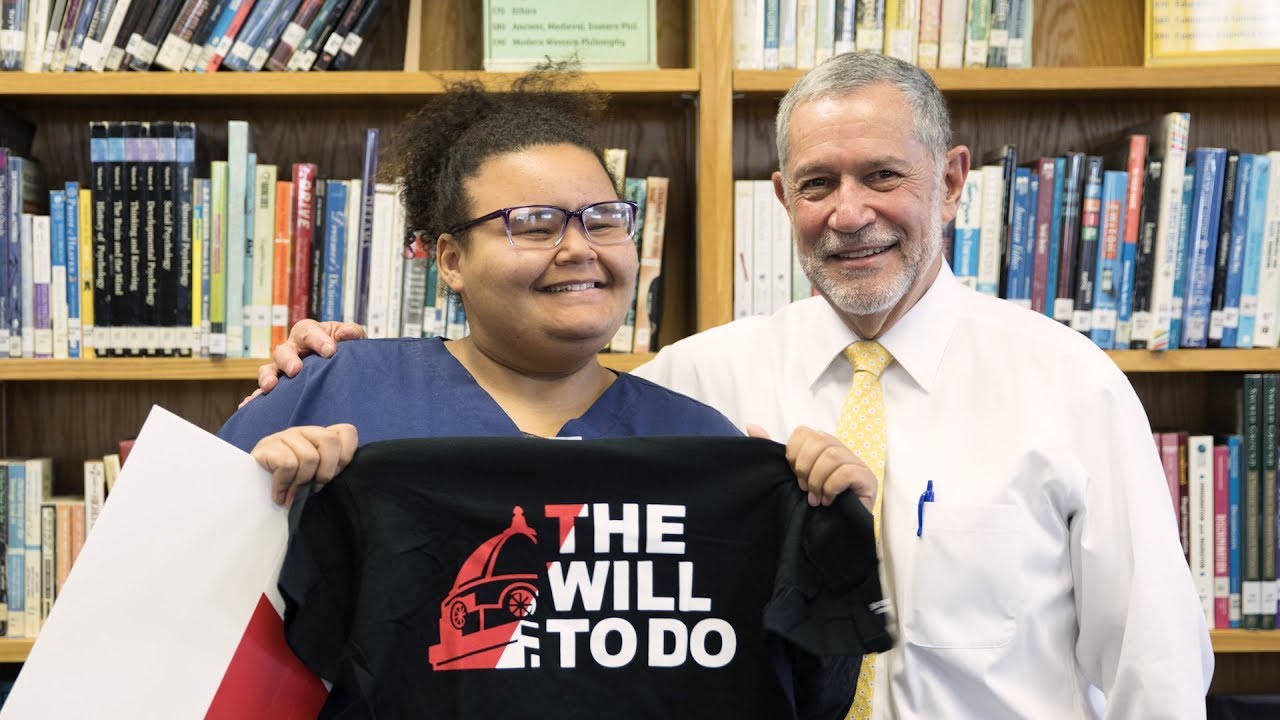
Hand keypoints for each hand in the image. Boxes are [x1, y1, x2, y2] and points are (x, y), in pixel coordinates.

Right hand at [240, 320, 366, 407]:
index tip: (330, 351)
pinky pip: (262, 391)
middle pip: (283, 351)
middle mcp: (291, 349)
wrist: (337, 364)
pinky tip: (248, 405)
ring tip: (270, 387)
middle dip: (288, 360)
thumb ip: (351, 332)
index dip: (318, 340)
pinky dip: (254, 397)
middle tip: (296, 370)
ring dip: (267, 378)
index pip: (308, 332)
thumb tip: (347, 334)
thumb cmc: (341, 346)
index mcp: (307, 333)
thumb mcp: (350, 335)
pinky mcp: (278, 386)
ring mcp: (281, 368)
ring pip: (268, 369)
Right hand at [252, 424, 357, 506]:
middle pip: (329, 441)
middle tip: (315, 489)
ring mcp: (285, 436)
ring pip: (309, 457)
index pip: (347, 431)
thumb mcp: (315, 477)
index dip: (347, 455)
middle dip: (326, 471)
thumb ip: (330, 472)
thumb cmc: (289, 484)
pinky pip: (288, 465)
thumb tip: (347, 480)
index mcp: (321, 436)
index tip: (335, 476)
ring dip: (302, 483)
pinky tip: (280, 495)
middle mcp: (305, 431)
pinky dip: (285, 485)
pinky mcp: (267, 447)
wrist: (250, 488)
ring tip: (294, 496)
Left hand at [749, 424, 876, 510]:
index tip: (792, 474)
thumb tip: (752, 427)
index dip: (794, 452)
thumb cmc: (814, 502)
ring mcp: (856, 462)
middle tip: (803, 488)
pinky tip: (828, 501)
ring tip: (814, 499)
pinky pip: (847, 472)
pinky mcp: (867, 478)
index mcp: (821, 445)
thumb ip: (774, 452)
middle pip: (818, 440)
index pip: (804, 432)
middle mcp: (840, 449)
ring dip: (817, 480)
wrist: (835, 534)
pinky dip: (831, 488)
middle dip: (804, 467)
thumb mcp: (791, 476)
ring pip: (832, 456)